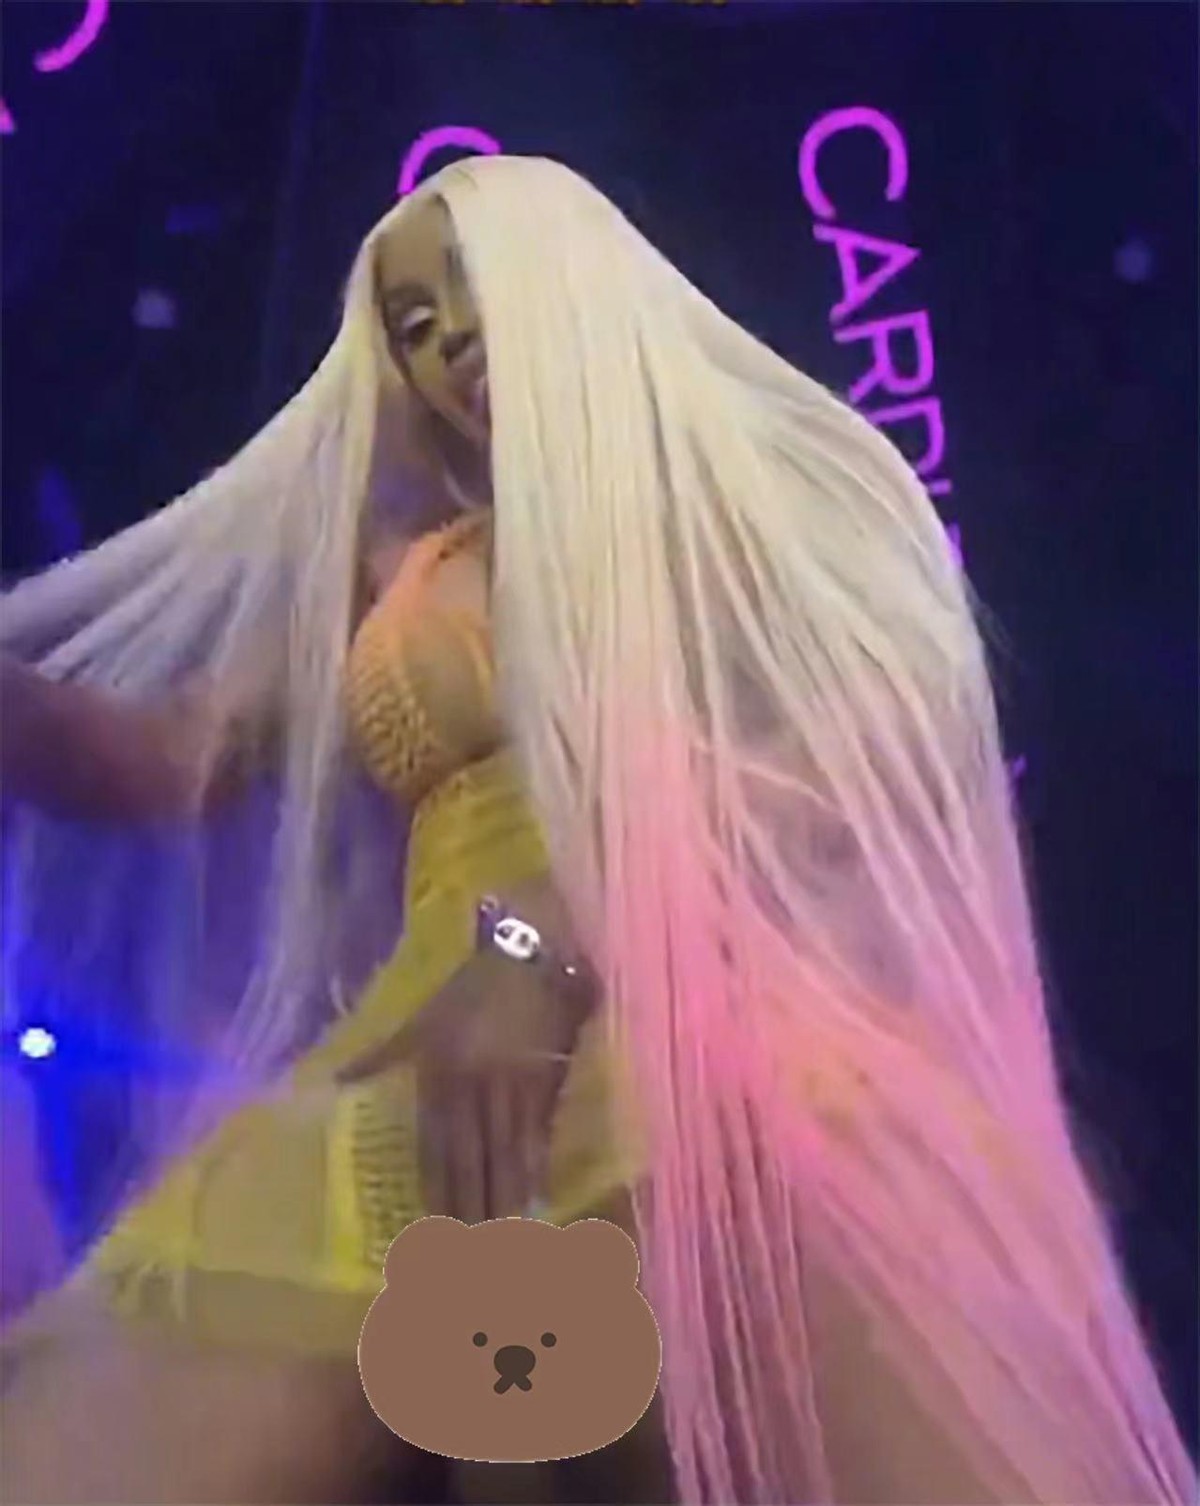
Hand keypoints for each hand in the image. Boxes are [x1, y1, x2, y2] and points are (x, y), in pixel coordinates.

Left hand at [337, 927, 594, 1223]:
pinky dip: (536, 1170)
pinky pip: (539, 1137)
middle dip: (472, 1211)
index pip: (438, 1150)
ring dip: (505, 1201)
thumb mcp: (419, 1023)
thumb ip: (379, 1058)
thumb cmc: (470, 993)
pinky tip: (537, 1200)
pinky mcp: (547, 1084)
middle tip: (471, 1256)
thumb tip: (334, 1087)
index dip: (438, 1193)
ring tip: (503, 1243)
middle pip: (473, 1162)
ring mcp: (513, 1089)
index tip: (433, 1234)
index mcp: (439, 1077)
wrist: (529, 958)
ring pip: (507, 1156)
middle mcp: (474, 1089)